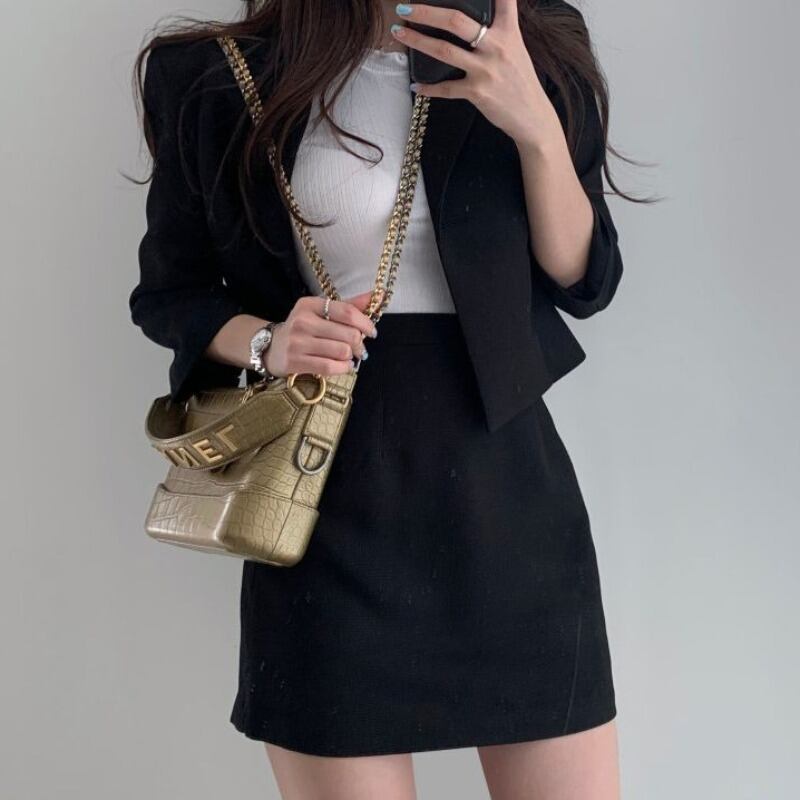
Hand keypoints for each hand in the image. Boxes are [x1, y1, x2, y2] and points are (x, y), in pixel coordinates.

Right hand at [264, 290, 380, 377]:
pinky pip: (330, 367)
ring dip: (350, 357)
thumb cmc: (303, 329)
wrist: (271, 348)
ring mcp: (297, 342)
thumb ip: (348, 305)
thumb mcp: (321, 312)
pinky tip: (344, 366)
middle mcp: (303, 321)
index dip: (365, 323)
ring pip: (342, 351)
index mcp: (310, 304)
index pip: (347, 312)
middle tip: (360, 348)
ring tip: (348, 357)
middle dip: (360, 343)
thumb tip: (376, 296)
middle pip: (348, 334)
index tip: (372, 331)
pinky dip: (343, 368)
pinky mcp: (295, 362)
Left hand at [391, 0, 561, 148]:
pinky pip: (446, 88)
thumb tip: (476, 20)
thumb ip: (499, 30)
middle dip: (426, 12)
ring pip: (444, 50)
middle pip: (456, 21)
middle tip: (405, 7)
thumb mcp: (516, 48)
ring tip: (400, 33)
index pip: (502, 0)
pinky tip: (415, 85)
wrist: (532, 116)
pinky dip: (428, 88)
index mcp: (508, 32)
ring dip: (417, 41)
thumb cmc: (520, 81)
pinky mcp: (477, 92)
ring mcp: (485, 70)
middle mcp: (496, 47)